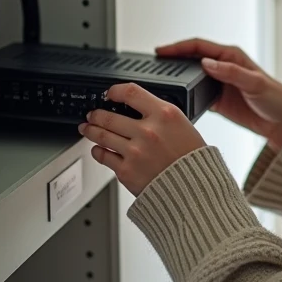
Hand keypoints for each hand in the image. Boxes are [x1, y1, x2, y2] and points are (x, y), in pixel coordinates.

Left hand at [80, 83, 206, 194]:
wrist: (194, 190)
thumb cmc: (191, 160)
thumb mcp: (182, 126)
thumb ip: (160, 116)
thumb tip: (139, 110)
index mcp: (165, 115)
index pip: (131, 92)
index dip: (115, 91)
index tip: (110, 94)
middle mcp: (148, 131)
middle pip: (109, 115)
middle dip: (96, 114)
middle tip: (93, 115)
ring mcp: (135, 151)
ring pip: (102, 135)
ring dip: (91, 130)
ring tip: (87, 128)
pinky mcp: (126, 171)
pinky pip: (103, 156)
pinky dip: (98, 151)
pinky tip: (98, 149)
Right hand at [156, 39, 281, 151]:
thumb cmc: (276, 99)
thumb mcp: (255, 83)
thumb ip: (232, 73)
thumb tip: (206, 63)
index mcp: (231, 56)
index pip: (199, 47)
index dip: (178, 47)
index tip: (160, 51)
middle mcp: (223, 67)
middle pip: (190, 59)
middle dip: (170, 60)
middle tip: (150, 65)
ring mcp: (219, 83)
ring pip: (190, 76)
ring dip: (174, 76)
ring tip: (156, 80)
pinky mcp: (217, 100)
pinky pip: (195, 94)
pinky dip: (183, 95)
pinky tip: (172, 100)